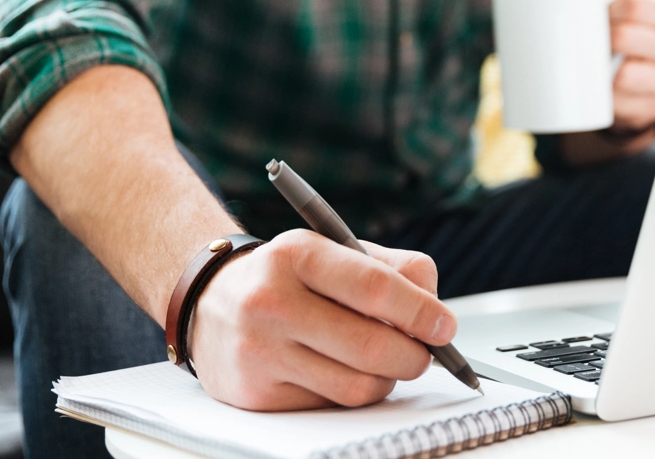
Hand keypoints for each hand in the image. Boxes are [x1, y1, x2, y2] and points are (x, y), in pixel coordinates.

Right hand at [187, 229, 453, 410]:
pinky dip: (352, 392)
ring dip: (387, 379)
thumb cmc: (287, 276)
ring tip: (384, 361)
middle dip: (414, 355)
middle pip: (370, 345)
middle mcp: (270, 301)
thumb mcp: (333, 250)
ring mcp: (259, 351)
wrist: (209, 302)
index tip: (444, 326)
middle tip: (425, 352)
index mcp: (296, 254)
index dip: (420, 311)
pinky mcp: (255, 393)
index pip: (374, 287)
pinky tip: (343, 370)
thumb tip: (435, 305)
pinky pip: (330, 405)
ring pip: (356, 385)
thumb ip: (391, 268)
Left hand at [607, 0, 654, 132]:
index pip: (634, 5)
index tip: (598, 13)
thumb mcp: (623, 5)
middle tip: (591, 39)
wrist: (635, 77)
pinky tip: (602, 89)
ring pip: (625, 75)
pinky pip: (621, 103)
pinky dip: (605, 97)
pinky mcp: (652, 108)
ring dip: (601, 69)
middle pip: (624, 37)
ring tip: (594, 62)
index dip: (607, 8)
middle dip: (599, 38)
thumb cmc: (626, 33)